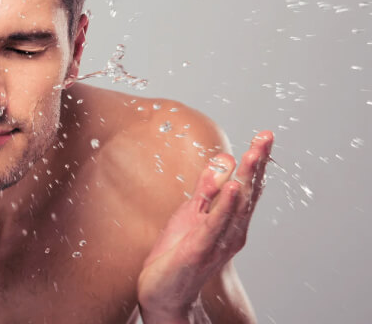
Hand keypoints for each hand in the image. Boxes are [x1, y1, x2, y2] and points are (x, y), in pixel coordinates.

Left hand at [137, 130, 273, 319]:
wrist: (164, 293)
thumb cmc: (177, 254)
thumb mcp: (192, 213)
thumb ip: (206, 190)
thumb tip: (222, 161)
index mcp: (230, 221)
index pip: (247, 187)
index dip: (256, 162)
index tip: (265, 136)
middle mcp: (231, 231)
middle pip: (248, 192)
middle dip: (256, 163)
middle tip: (266, 136)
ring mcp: (218, 240)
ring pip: (236, 204)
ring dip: (245, 178)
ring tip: (253, 153)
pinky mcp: (200, 248)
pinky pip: (214, 224)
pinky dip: (224, 205)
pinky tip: (231, 187)